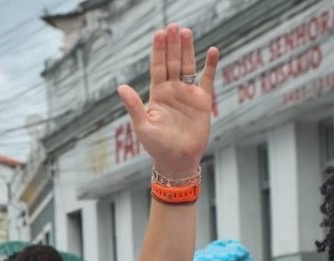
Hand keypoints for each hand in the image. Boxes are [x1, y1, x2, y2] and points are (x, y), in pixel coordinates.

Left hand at [116, 24, 218, 177]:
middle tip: (173, 26)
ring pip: (188, 66)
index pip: (158, 67)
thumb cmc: (157, 147)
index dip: (158, 51)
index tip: (159, 34)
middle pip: (173, 62)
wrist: (177, 161)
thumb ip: (134, 106)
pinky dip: (210, 66)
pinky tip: (212, 51)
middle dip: (173, 45)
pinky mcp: (203, 101)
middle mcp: (172, 90)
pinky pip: (208, 79)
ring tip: (186, 32)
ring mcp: (188, 94)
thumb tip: (121, 88)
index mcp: (157, 94)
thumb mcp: (143, 126)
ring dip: (188, 50)